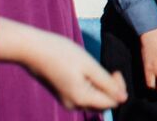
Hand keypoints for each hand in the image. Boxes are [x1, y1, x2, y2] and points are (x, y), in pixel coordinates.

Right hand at [0, 20, 127, 111]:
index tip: (114, 70)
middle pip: (103, 104)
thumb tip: (123, 98)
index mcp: (82, 99)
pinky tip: (85, 72)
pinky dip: (91, 87)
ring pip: (94, 100)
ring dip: (101, 87)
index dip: (119, 87)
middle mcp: (74, 105)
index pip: (112, 102)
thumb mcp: (89, 66)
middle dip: (111, 89)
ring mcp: (67, 102)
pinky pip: (84, 96)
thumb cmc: (62, 54)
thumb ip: (107, 83)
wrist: (33, 50)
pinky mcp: (63, 95)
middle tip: (108, 69)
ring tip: (93, 69)